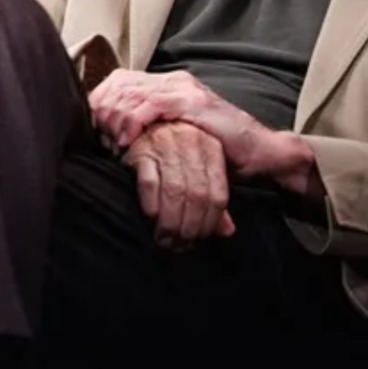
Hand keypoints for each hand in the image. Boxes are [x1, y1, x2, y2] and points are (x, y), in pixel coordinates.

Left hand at [90, 68, 323, 196]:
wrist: (260, 153)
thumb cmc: (216, 152)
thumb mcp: (174, 138)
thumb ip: (147, 131)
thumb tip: (108, 142)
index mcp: (165, 85)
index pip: (117, 82)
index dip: (99, 104)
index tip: (91, 132)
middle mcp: (172, 81)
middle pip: (117, 84)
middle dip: (101, 113)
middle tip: (98, 141)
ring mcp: (183, 89)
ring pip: (129, 92)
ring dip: (113, 119)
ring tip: (111, 144)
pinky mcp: (192, 102)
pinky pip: (150, 103)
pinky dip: (132, 121)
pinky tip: (126, 140)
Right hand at [121, 122, 236, 250]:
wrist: (141, 124)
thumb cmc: (171, 150)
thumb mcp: (198, 167)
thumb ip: (212, 197)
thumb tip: (226, 231)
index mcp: (211, 147)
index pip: (217, 194)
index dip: (210, 222)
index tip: (201, 239)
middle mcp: (191, 142)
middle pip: (197, 195)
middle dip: (189, 226)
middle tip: (181, 244)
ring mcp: (166, 143)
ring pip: (175, 191)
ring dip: (170, 222)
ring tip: (167, 239)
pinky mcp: (141, 149)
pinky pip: (149, 183)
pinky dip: (152, 205)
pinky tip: (152, 219)